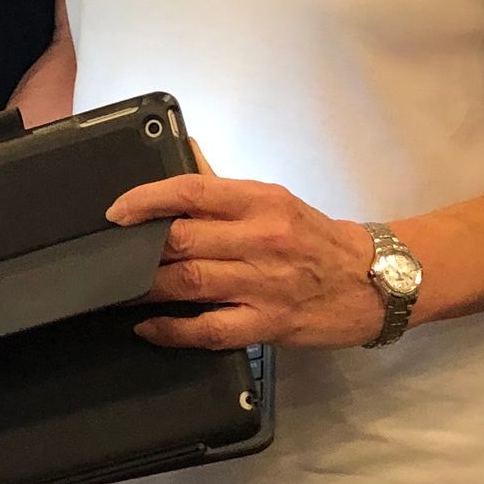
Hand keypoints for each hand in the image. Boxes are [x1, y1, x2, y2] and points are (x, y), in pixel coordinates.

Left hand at [107, 173, 380, 350]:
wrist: (374, 283)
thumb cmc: (316, 238)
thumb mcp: (276, 200)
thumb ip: (225, 187)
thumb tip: (183, 153)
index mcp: (260, 201)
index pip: (192, 190)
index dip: (146, 200)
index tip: (116, 213)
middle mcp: (260, 238)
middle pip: (182, 239)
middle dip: (139, 249)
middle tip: (109, 256)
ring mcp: (263, 284)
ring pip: (189, 282)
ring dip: (145, 288)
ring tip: (118, 289)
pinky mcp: (268, 324)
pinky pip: (209, 329)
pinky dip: (171, 330)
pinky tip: (148, 327)